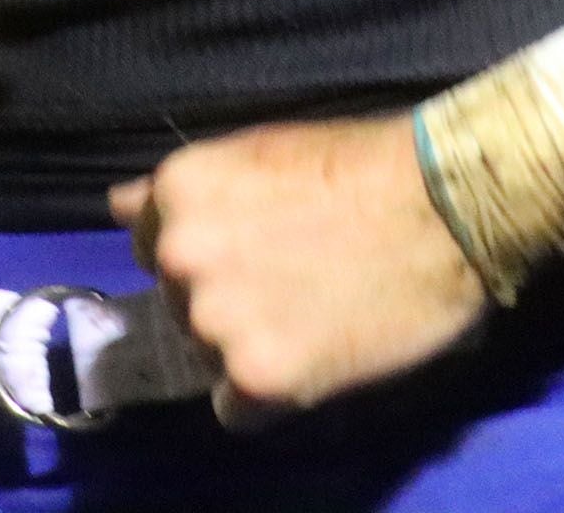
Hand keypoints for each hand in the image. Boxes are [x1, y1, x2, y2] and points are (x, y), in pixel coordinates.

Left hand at [110, 114, 486, 426]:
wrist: (443, 204)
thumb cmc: (363, 166)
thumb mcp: (260, 152)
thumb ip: (189, 191)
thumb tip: (119, 204)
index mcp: (179, 191)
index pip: (152, 248)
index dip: (205, 255)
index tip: (253, 254)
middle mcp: (181, 256)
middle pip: (180, 305)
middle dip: (225, 302)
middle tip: (293, 283)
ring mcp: (215, 320)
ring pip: (209, 357)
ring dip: (250, 348)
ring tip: (314, 316)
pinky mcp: (259, 377)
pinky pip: (238, 410)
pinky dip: (271, 397)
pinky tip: (316, 358)